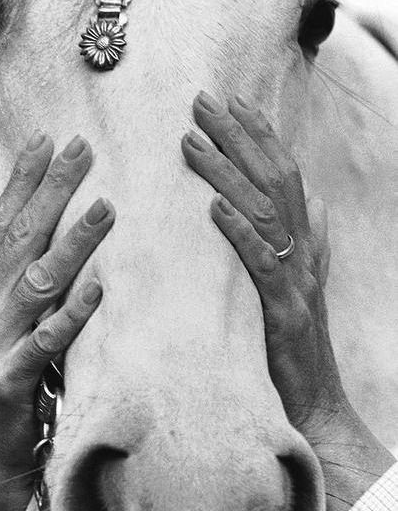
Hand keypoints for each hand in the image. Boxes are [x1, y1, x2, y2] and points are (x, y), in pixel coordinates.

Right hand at [0, 132, 114, 510]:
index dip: (22, 180)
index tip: (47, 139)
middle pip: (20, 240)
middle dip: (51, 192)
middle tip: (83, 149)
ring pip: (37, 283)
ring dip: (72, 244)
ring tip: (105, 207)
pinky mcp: (9, 379)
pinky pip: (46, 341)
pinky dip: (72, 315)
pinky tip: (98, 289)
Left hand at [182, 91, 393, 510]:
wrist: (316, 408)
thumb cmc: (296, 351)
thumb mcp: (300, 291)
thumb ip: (306, 248)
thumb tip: (318, 208)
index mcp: (304, 246)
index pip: (284, 176)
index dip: (261, 136)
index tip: (230, 102)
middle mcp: (305, 255)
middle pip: (275, 181)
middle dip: (239, 137)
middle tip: (201, 102)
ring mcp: (298, 283)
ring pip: (266, 213)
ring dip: (229, 174)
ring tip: (192, 143)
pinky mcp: (286, 315)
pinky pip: (264, 267)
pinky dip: (240, 234)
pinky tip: (214, 209)